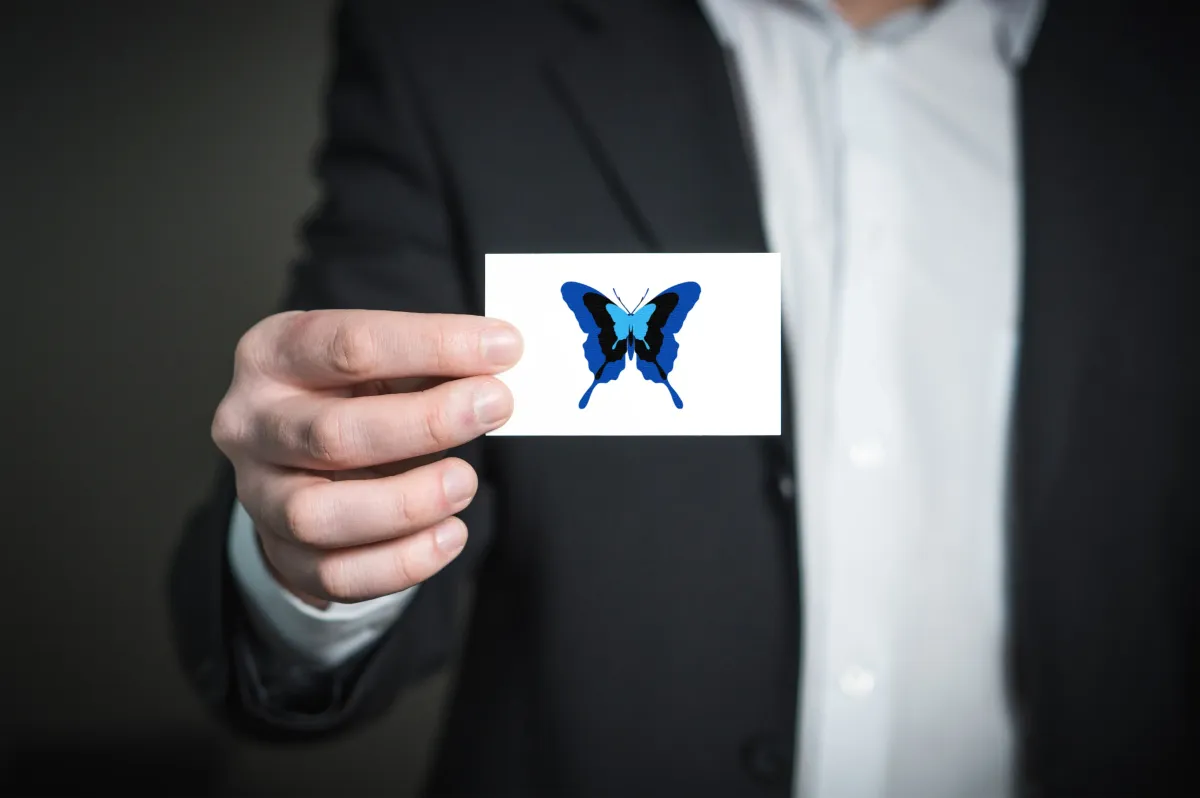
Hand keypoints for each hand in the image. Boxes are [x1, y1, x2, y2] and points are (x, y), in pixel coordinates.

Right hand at [211, 309, 521, 606]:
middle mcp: (250, 424)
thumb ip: (432, 361)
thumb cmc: (354, 393)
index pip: (350, 344)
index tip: (504, 348)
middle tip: (495, 406)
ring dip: (407, 503)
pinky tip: (450, 534)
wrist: (306, 456)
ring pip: (318, 516)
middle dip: (426, 423)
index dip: (434, 344)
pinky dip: (403, 561)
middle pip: (332, 434)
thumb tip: (500, 360)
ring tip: (465, 482)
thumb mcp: (383, 360)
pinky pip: (337, 575)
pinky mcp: (283, 555)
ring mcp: (259, 496)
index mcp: (272, 354)